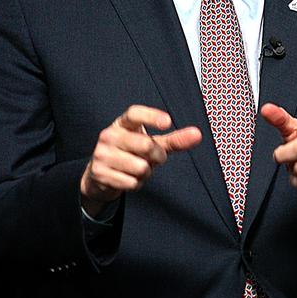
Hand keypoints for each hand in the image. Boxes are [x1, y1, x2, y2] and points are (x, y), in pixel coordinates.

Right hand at [80, 105, 201, 213]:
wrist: (103, 174)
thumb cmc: (132, 153)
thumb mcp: (153, 143)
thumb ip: (174, 139)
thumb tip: (197, 134)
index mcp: (122, 123)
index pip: (135, 114)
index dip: (151, 116)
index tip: (168, 122)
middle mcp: (109, 135)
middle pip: (145, 145)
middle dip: (157, 156)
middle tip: (153, 157)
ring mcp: (102, 154)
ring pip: (140, 167)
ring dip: (146, 173)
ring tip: (137, 168)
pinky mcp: (99, 172)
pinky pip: (131, 182)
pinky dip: (135, 183)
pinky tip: (127, 177)